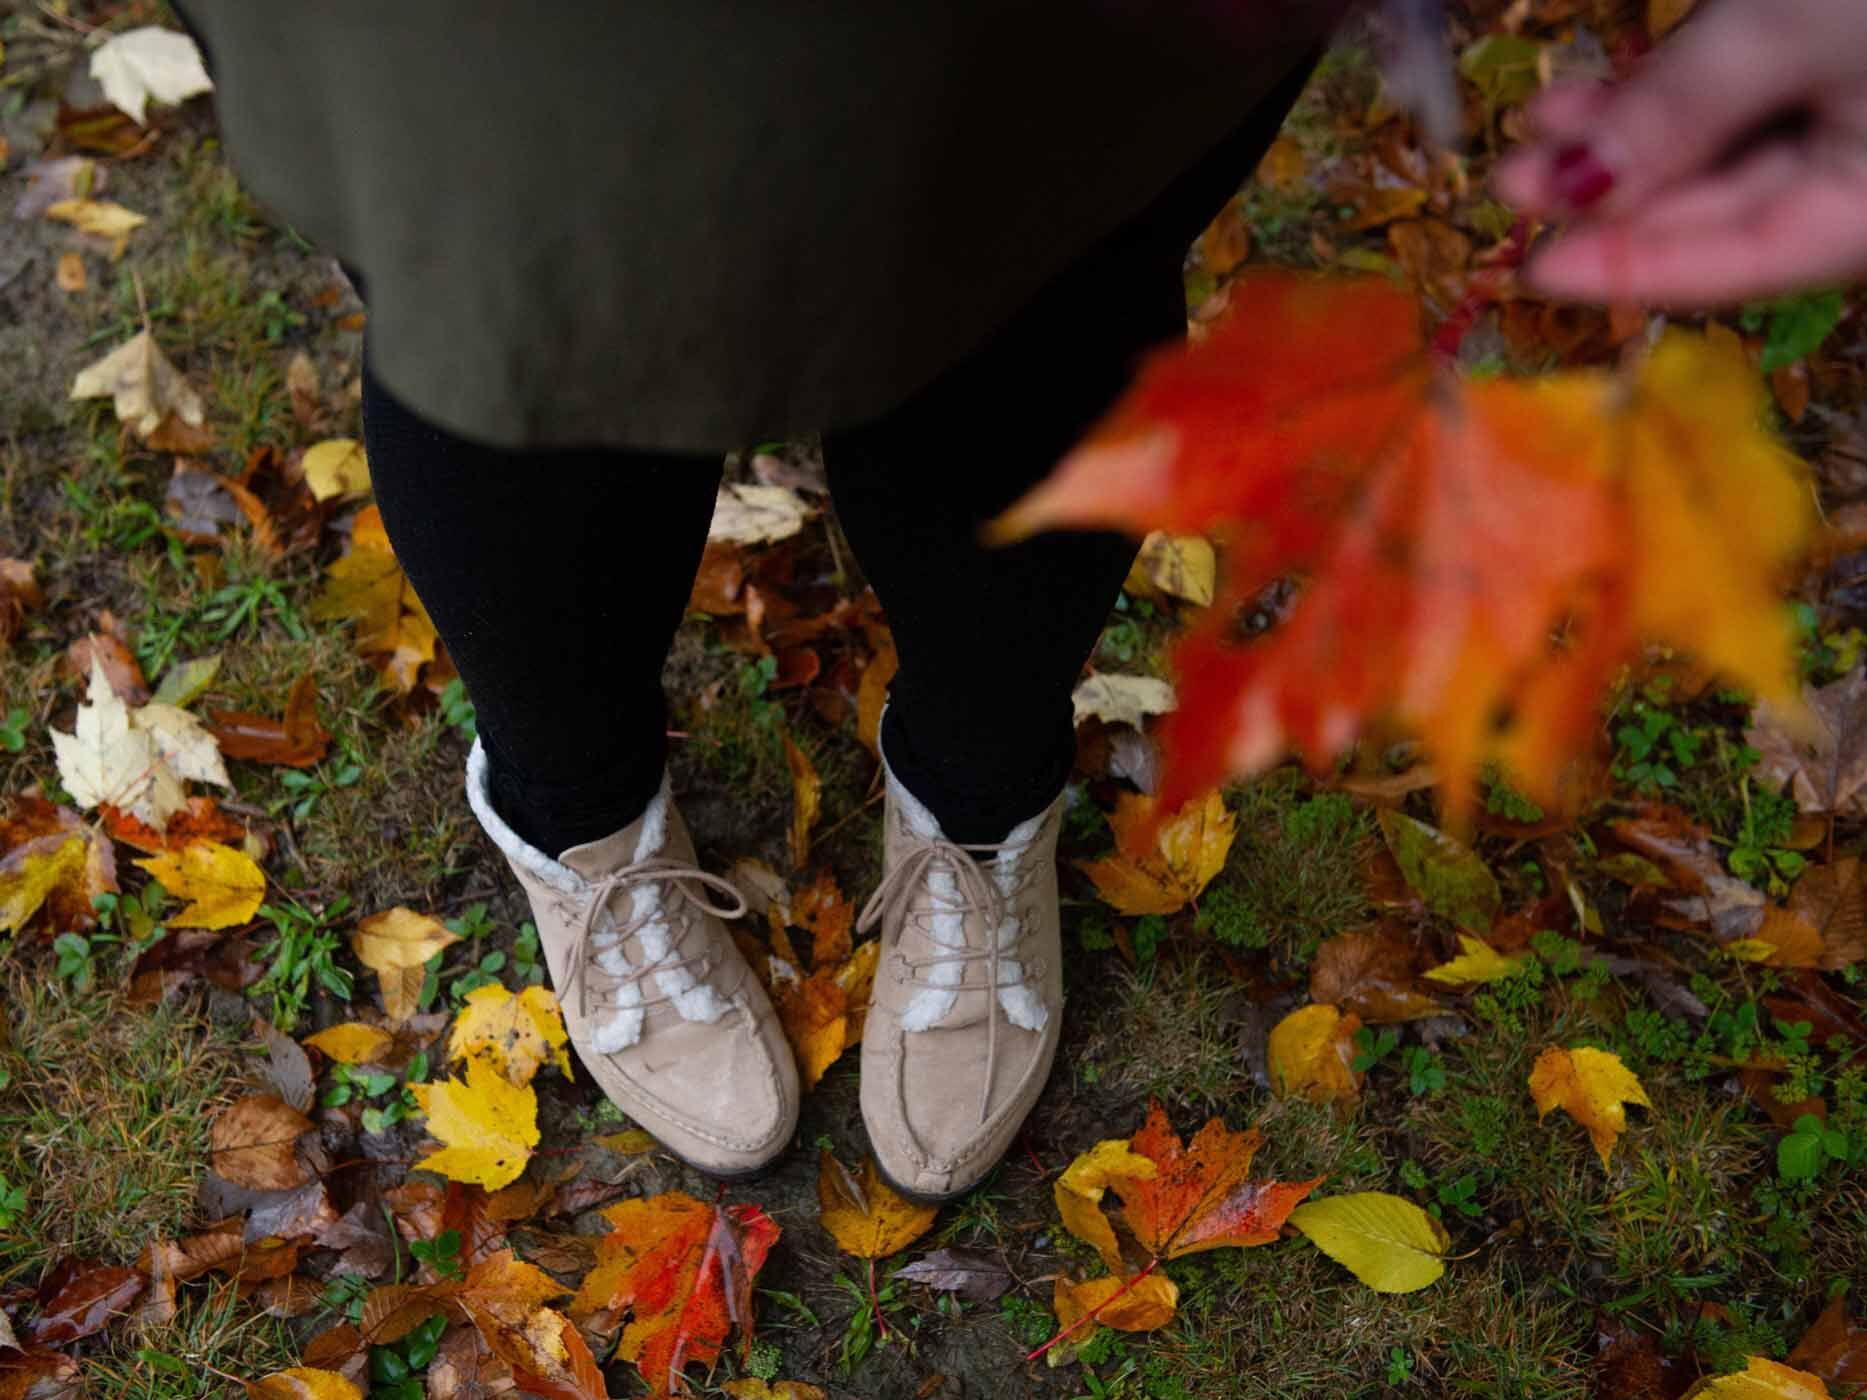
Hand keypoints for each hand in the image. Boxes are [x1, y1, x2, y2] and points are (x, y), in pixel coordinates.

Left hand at [1494, 0, 1866, 304]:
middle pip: (1731, 207)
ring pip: (1734, 144)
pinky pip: (1756, 86)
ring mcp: (1866, 104)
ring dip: (1630, 140)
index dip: (1633, 270)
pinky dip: (1677, 89)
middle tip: (1509, 185)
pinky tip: (1594, 90)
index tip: (1533, 271)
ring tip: (1537, 126)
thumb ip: (1683, 114)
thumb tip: (1579, 189)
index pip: (1748, 261)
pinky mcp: (1846, 43)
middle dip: (1615, 196)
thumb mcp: (1792, 31)